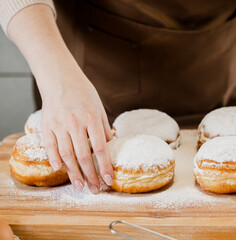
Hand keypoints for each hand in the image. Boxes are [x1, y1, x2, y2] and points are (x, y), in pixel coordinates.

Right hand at [40, 65, 113, 192]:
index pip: (101, 148)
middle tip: (96, 189)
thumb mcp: (99, 108)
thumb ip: (104, 128)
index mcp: (92, 119)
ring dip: (74, 173)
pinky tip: (59, 170)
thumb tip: (111, 147)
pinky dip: (54, 159)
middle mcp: (76, 123)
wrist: (60, 78)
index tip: (110, 179)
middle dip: (91, 175)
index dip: (105, 166)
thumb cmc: (83, 93)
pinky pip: (50, 146)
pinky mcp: (47, 125)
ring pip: (67, 155)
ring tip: (80, 187)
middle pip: (84, 156)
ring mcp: (60, 125)